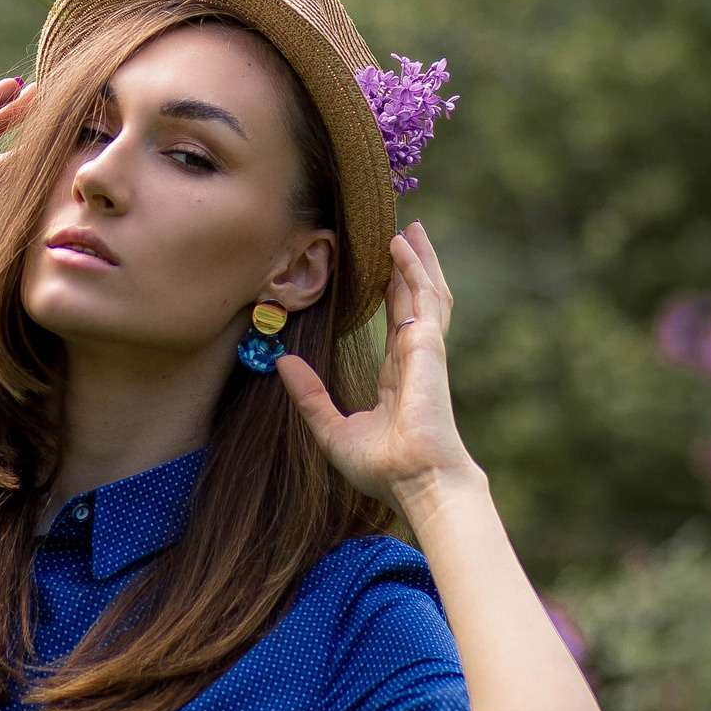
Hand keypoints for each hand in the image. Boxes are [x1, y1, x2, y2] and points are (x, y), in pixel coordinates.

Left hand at [276, 222, 477, 518]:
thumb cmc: (382, 468)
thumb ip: (309, 395)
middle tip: (404, 233)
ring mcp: (426, 350)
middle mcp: (415, 358)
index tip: (384, 270)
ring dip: (419, 259)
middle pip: (415, 300)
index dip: (393, 294)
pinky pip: (424, 298)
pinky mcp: (429, 347)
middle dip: (411, 267)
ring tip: (411, 228)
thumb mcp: (331, 429)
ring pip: (427, 293)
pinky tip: (403, 245)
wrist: (415, 481)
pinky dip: (415, 268)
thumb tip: (281, 363)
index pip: (397, 323)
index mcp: (399, 377)